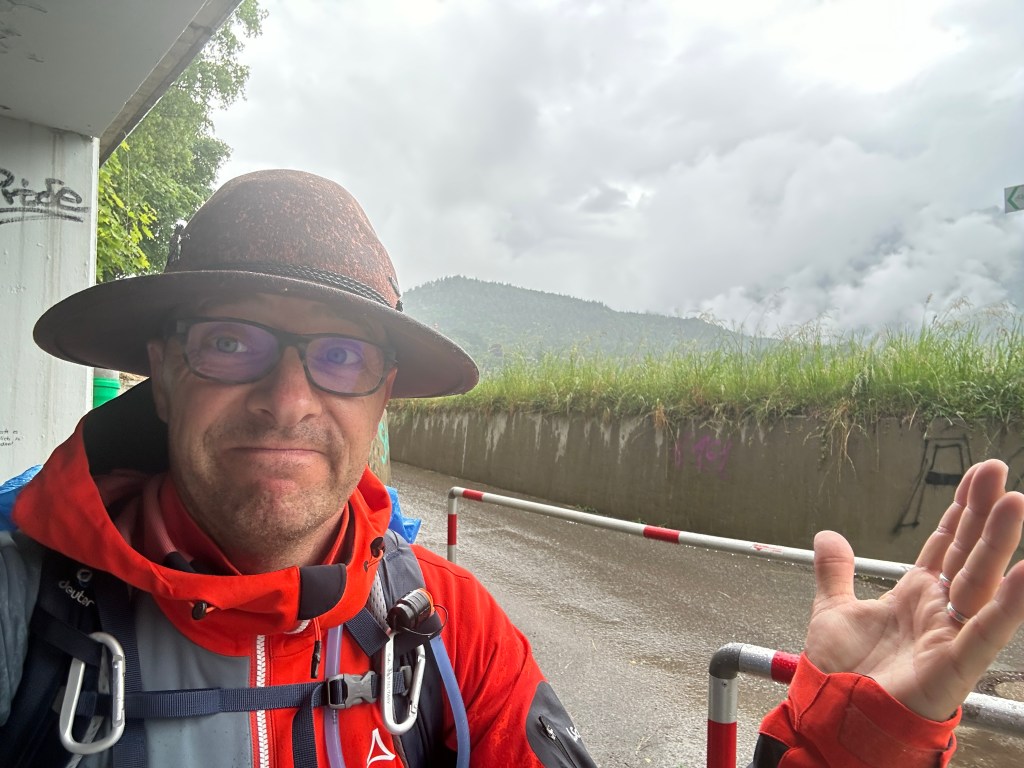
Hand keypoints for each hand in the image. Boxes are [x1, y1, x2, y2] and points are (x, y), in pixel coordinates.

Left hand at [804, 459, 1023, 720]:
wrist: (835, 718)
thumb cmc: (843, 674)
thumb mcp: (832, 610)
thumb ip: (834, 572)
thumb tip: (827, 534)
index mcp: (916, 595)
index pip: (947, 543)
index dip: (962, 510)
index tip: (979, 476)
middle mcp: (940, 611)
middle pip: (968, 553)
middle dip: (983, 513)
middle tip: (998, 471)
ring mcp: (950, 636)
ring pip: (980, 582)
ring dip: (998, 543)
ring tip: (1016, 502)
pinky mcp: (955, 665)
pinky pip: (986, 631)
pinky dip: (1010, 604)